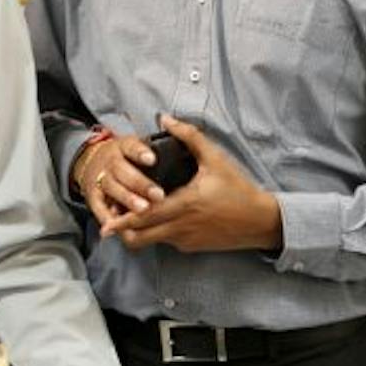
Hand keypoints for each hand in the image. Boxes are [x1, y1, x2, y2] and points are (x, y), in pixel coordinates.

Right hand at [73, 130, 162, 231]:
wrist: (92, 161)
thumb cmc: (124, 158)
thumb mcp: (135, 148)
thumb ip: (155, 152)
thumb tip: (181, 153)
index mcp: (122, 147)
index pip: (131, 147)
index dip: (141, 153)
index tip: (152, 159)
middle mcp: (110, 162)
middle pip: (123, 171)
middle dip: (141, 184)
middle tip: (159, 195)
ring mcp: (99, 179)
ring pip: (113, 189)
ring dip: (129, 200)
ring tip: (144, 209)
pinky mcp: (93, 197)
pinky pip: (100, 208)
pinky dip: (109, 217)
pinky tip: (121, 224)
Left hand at [104, 115, 282, 253]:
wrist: (260, 221)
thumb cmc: (238, 189)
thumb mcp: (216, 159)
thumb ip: (189, 137)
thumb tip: (165, 118)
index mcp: (184, 204)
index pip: (145, 216)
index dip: (122, 220)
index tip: (105, 219)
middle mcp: (180, 226)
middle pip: (139, 237)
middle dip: (121, 230)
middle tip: (108, 218)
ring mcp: (184, 240)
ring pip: (150, 242)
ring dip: (136, 232)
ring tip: (127, 217)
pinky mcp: (190, 246)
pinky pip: (165, 241)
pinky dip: (154, 233)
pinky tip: (156, 218)